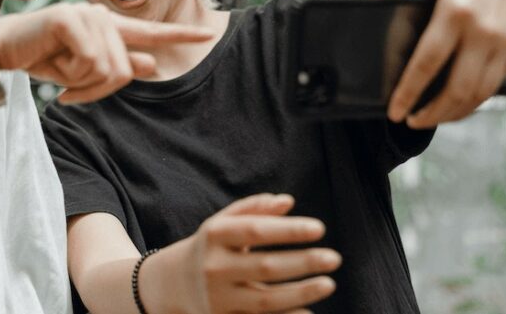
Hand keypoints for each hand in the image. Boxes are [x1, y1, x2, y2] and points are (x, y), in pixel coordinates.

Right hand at [0, 2, 213, 103]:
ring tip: (60, 77)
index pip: (150, 31)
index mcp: (107, 26)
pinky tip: (52, 70)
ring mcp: (85, 14)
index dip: (180, 33)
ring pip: (108, 69)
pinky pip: (89, 62)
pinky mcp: (69, 19)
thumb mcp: (81, 70)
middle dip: (98, 91)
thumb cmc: (40, 58)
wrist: (1, 50)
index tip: (208, 33)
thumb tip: (152, 65)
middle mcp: (101, 16)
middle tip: (71, 93)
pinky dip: (70, 76)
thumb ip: (117, 65)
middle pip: (124, 70)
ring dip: (82, 85)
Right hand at [147, 194, 338, 313]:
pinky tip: (309, 313)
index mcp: (215, 235)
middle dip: (303, 262)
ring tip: (329, 283)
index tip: (319, 229)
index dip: (289, 230)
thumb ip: (253, 208)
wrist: (170, 284)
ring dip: (301, 292)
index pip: (256, 230)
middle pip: (266, 266)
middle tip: (334, 258)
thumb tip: (287, 201)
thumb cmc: (208, 247)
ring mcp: (219, 297)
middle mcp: (215, 266)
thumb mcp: (222, 223)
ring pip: (267, 298)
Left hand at [372, 0, 505, 127]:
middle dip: (431, 113)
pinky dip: (475, 101)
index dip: (409, 92)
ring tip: (429, 117)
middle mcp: (484, 31)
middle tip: (410, 120)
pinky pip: (496, 84)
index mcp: (456, 11)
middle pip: (456, 89)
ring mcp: (505, 42)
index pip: (427, 63)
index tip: (394, 110)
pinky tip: (456, 104)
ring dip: (453, 113)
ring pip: (480, 93)